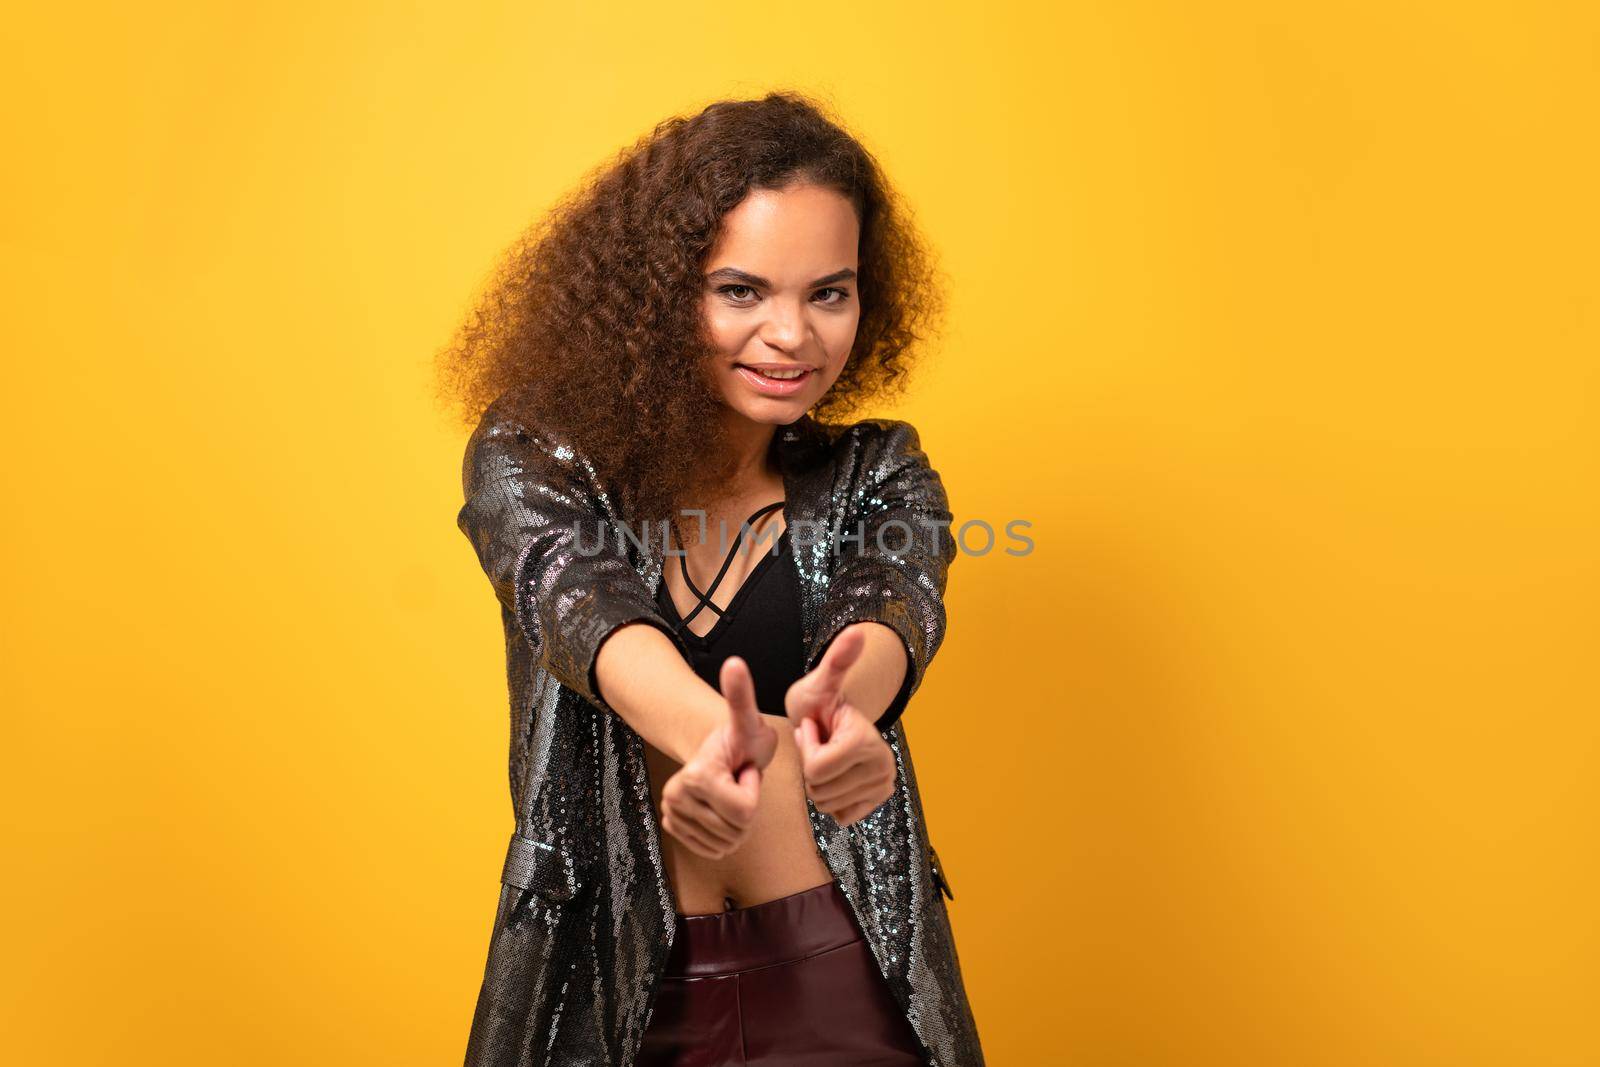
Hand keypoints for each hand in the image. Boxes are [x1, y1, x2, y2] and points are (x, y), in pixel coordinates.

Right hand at [660, 656, 777, 858]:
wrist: (718, 751)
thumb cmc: (741, 738)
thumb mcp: (749, 721)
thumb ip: (741, 695)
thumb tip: (735, 664)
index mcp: (696, 775)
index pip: (745, 811)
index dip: (753, 790)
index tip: (744, 769)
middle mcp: (676, 796)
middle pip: (736, 831)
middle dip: (746, 807)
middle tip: (737, 781)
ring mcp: (672, 813)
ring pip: (727, 843)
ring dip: (737, 821)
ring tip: (731, 792)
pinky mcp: (673, 826)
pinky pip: (714, 849)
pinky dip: (724, 834)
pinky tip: (721, 808)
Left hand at [785, 625, 896, 826]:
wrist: (836, 720)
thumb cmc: (821, 702)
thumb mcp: (821, 682)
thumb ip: (837, 660)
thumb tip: (856, 631)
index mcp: (868, 741)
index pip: (816, 768)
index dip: (807, 748)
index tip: (815, 728)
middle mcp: (884, 766)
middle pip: (820, 789)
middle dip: (810, 766)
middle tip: (821, 742)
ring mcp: (884, 786)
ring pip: (826, 804)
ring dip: (818, 782)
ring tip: (826, 755)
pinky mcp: (878, 801)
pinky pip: (838, 815)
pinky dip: (831, 798)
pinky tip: (836, 774)